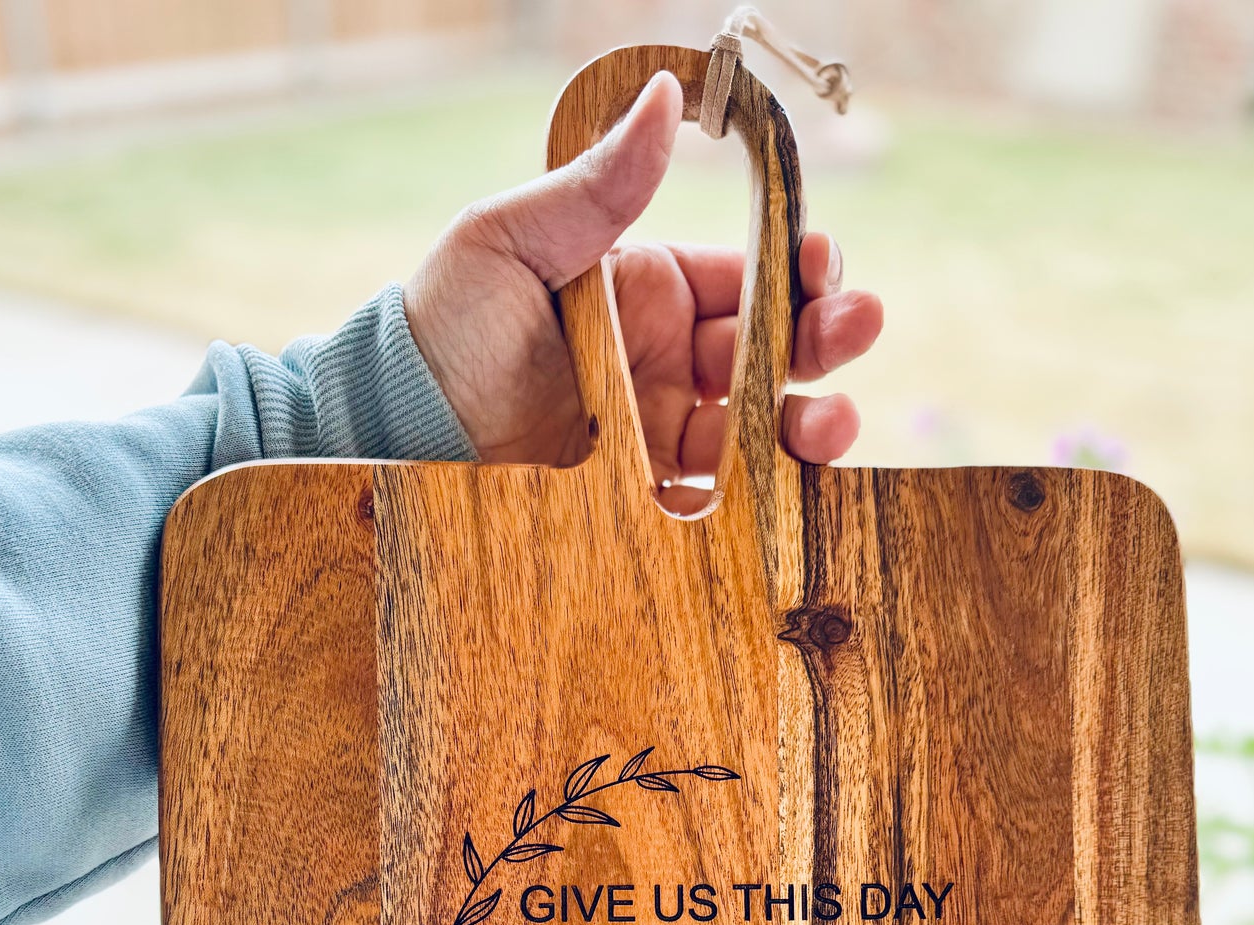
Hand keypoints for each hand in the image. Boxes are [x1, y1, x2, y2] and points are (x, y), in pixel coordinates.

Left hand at [404, 71, 882, 510]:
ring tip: (833, 423)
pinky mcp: (643, 497)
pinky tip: (786, 488)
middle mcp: (666, 359)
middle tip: (855, 325)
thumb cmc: (445, 321)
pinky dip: (760, 497)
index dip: (795, 269)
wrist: (398, 426)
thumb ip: (601, 186)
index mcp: (648, 289)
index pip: (746, 275)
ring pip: (758, 428)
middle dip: (823, 338)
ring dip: (807, 424)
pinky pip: (718, 497)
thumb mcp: (515, 235)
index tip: (821, 262)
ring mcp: (658, 429)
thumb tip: (667, 98)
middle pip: (771, 350)